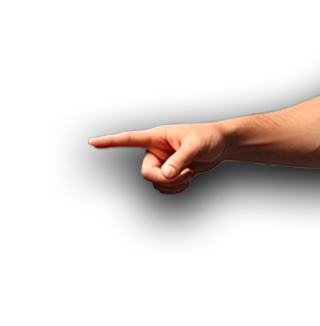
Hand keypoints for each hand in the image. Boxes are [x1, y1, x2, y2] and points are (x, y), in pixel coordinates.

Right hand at [87, 121, 228, 195]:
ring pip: (156, 184)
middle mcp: (154, 151)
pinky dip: (176, 189)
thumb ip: (179, 160)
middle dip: (165, 179)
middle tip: (187, 172)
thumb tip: (165, 175)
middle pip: (146, 173)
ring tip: (190, 172)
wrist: (220, 145)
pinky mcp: (169, 174)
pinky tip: (188, 178)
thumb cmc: (208, 138)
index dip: (109, 141)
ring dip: (174, 184)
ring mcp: (161, 163)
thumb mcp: (195, 146)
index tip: (92, 142)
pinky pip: (165, 189)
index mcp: (155, 136)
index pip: (128, 139)